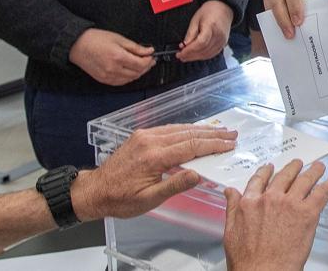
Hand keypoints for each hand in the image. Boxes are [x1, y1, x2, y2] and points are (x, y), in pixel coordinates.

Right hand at [69, 28, 154, 85]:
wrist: (77, 45)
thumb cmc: (95, 39)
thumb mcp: (118, 38)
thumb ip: (135, 47)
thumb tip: (148, 51)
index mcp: (118, 57)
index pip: (141, 64)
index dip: (149, 60)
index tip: (152, 56)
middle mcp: (113, 69)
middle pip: (137, 73)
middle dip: (146, 66)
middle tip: (149, 60)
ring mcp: (108, 76)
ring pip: (131, 79)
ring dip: (138, 73)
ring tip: (140, 64)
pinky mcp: (104, 80)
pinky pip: (122, 82)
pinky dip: (129, 77)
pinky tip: (130, 70)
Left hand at [71, 124, 238, 220]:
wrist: (95, 191)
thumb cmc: (121, 199)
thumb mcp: (149, 199)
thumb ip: (175, 185)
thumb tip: (197, 174)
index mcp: (154, 157)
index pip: (191, 147)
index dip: (213, 145)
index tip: (229, 144)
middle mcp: (150, 141)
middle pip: (188, 134)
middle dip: (212, 134)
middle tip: (231, 134)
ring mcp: (145, 136)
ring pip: (179, 129)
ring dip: (201, 129)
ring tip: (219, 131)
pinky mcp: (141, 136)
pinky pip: (168, 129)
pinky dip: (186, 130)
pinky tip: (194, 131)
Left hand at [178, 0, 234, 61]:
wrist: (223, 8)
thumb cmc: (210, 11)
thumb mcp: (196, 18)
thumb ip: (190, 33)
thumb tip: (184, 45)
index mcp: (211, 26)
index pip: (200, 42)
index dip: (190, 50)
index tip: (180, 52)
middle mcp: (219, 35)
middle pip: (203, 50)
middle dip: (190, 55)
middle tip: (180, 56)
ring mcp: (222, 41)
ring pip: (207, 55)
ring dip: (195, 57)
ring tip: (186, 57)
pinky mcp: (223, 44)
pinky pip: (212, 54)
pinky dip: (202, 56)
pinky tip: (195, 56)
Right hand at [223, 160, 327, 270]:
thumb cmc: (247, 259)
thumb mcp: (231, 231)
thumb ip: (232, 208)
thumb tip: (230, 192)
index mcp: (250, 202)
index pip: (259, 180)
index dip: (266, 172)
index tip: (270, 168)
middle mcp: (270, 198)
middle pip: (284, 176)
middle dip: (293, 168)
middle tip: (298, 164)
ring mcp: (290, 203)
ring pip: (305, 180)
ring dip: (314, 171)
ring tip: (319, 167)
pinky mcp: (307, 213)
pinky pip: (322, 193)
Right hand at [264, 0, 327, 38]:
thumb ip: (311, 8)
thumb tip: (304, 29)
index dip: (294, 7)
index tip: (298, 23)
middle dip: (282, 17)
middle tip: (290, 34)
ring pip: (269, 1)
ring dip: (277, 20)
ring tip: (286, 34)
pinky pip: (267, 6)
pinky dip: (273, 18)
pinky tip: (280, 28)